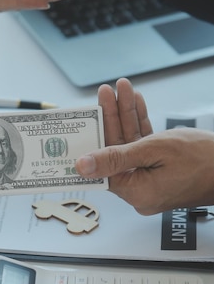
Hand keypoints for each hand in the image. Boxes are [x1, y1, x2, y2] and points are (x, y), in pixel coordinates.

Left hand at [76, 78, 213, 213]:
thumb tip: (82, 166)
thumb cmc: (203, 160)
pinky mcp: (162, 171)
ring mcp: (151, 180)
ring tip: (122, 90)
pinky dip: (141, 125)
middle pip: (116, 150)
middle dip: (112, 117)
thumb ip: (114, 157)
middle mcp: (141, 190)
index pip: (103, 163)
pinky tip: (136, 103)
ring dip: (127, 116)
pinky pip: (145, 147)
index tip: (88, 113)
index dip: (95, 135)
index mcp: (135, 192)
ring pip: (131, 144)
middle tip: (107, 92)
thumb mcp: (152, 151)